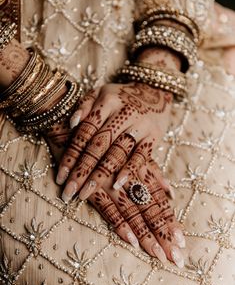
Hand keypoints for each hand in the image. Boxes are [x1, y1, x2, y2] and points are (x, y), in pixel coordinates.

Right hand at [46, 117, 184, 266]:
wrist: (70, 127)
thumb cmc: (102, 140)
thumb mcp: (128, 155)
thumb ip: (150, 172)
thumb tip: (170, 191)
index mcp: (138, 172)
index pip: (158, 201)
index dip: (169, 221)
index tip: (181, 241)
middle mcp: (128, 179)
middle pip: (149, 210)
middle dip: (163, 234)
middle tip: (176, 257)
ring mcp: (111, 184)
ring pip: (133, 213)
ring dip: (145, 234)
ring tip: (158, 255)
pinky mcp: (92, 187)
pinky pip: (108, 209)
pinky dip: (120, 224)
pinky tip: (130, 240)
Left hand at [56, 82, 171, 202]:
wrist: (154, 91)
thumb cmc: (120, 96)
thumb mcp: (100, 92)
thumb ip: (84, 105)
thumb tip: (72, 123)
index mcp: (106, 102)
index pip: (84, 132)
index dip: (70, 155)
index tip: (60, 177)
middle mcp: (123, 114)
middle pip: (98, 146)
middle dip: (82, 171)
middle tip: (69, 192)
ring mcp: (140, 126)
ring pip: (117, 153)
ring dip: (100, 175)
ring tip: (86, 194)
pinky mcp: (153, 137)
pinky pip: (140, 156)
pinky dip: (129, 170)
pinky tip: (117, 185)